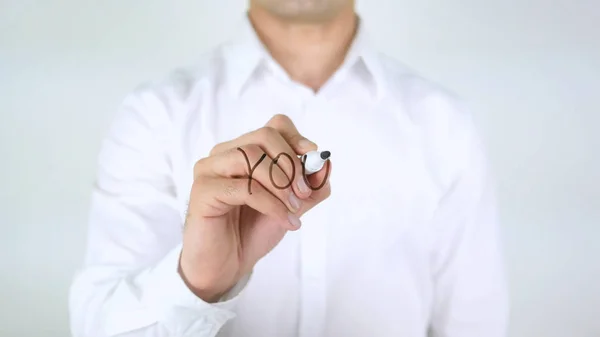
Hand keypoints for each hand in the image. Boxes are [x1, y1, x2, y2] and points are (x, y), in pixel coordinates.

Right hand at [179, 114, 331, 301]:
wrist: (227, 266)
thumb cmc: (253, 231)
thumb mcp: (291, 206)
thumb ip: (310, 186)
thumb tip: (325, 164)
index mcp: (245, 151)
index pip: (274, 126)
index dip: (297, 139)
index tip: (314, 160)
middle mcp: (224, 154)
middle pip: (263, 136)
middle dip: (291, 163)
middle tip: (304, 192)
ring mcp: (210, 169)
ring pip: (250, 156)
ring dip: (281, 183)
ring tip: (295, 209)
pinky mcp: (203, 191)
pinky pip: (243, 187)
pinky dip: (271, 204)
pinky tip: (286, 221)